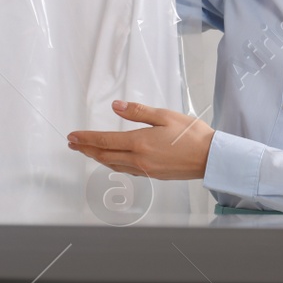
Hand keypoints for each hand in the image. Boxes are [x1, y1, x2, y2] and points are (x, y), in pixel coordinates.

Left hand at [67, 100, 211, 179]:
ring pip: (113, 164)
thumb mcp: (165, 116)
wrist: (210, 158)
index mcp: (139, 143)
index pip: (105, 140)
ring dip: (97, 157)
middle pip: (104, 155)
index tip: (72, 136)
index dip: (86, 138)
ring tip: (87, 151)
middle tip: (72, 144)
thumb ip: (138, 112)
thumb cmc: (191, 135)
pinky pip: (126, 170)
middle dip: (86, 149)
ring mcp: (145, 169)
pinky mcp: (152, 175)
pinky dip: (113, 164)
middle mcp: (138, 159)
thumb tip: (116, 106)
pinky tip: (112, 161)